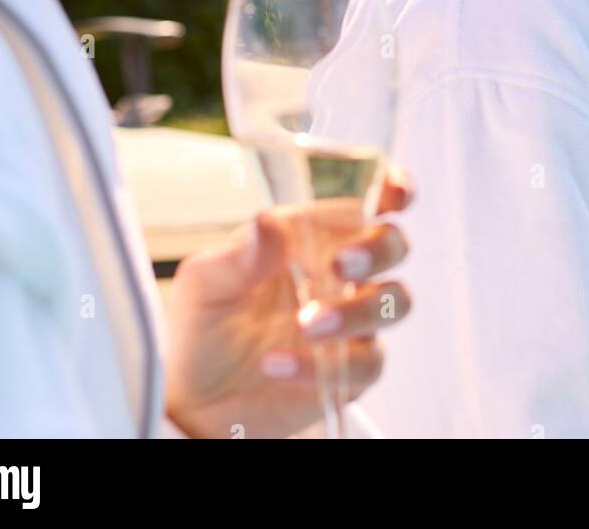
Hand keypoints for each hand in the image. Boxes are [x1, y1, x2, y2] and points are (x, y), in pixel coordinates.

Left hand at [163, 165, 413, 438]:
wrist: (194, 399)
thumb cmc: (204, 325)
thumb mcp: (204, 284)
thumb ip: (239, 255)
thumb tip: (268, 224)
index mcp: (312, 237)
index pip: (365, 202)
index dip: (393, 190)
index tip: (394, 194)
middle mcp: (341, 274)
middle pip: (393, 245)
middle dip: (378, 249)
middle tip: (340, 265)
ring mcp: (351, 321)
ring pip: (394, 301)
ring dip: (357, 310)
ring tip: (305, 323)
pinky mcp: (350, 371)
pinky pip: (366, 362)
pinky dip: (322, 363)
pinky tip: (277, 365)